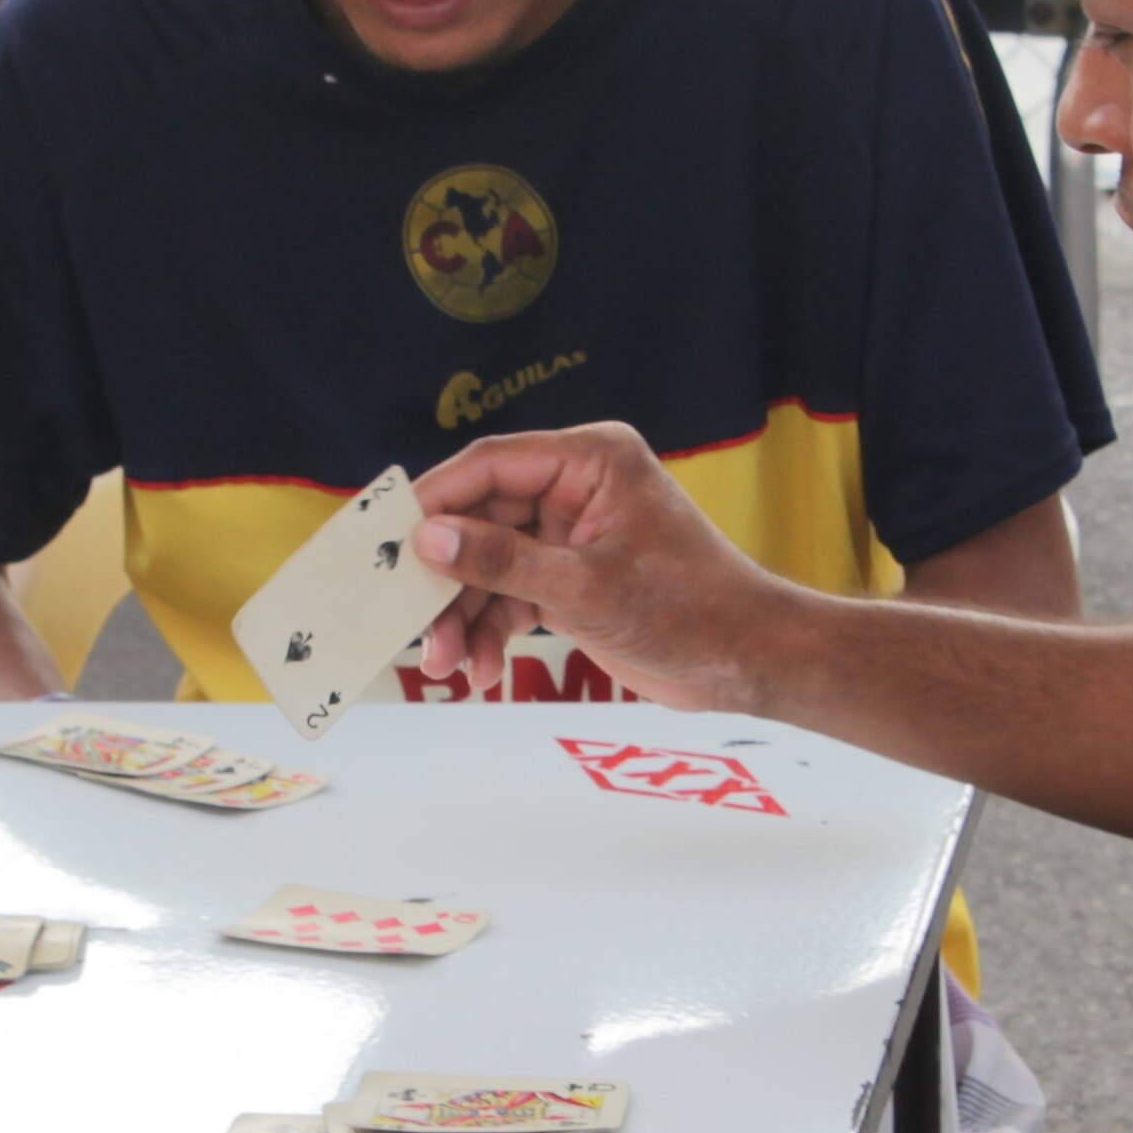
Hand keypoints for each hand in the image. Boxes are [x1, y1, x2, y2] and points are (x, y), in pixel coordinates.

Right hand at [408, 423, 795, 710]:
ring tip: (446, 666)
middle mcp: (577, 487)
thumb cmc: (687, 610)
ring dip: (464, 615)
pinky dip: (492, 630)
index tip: (388, 538)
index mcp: (590, 460)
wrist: (744, 661)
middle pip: (481, 519)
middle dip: (447, 578)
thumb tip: (429, 537)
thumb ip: (501, 561)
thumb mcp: (583, 588)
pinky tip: (480, 672)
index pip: (492, 464)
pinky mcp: (571, 576)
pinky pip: (512, 594)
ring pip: (491, 564)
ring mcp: (571, 533)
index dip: (436, 499)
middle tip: (408, 621)